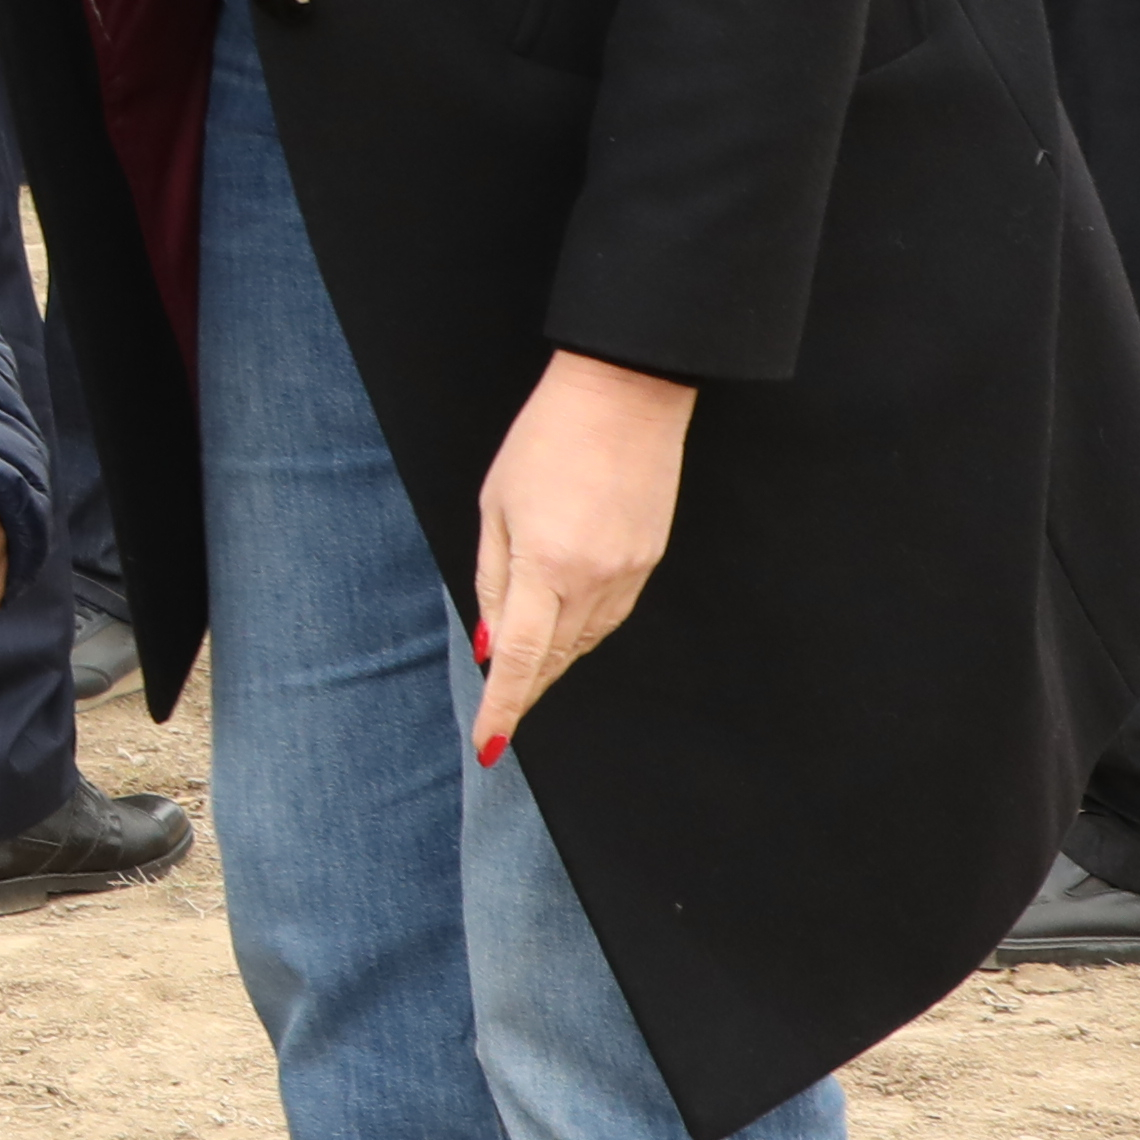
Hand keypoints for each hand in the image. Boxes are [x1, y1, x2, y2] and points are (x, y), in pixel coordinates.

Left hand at [470, 349, 697, 763]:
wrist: (626, 395)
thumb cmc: (546, 440)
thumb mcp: (495, 504)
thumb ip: (491, 576)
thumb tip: (488, 638)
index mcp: (545, 565)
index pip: (518, 657)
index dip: (502, 705)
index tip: (489, 743)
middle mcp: (592, 580)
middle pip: (553, 657)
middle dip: (524, 689)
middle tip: (499, 714)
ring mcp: (628, 572)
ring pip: (584, 641)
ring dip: (552, 660)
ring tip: (524, 672)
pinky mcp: (650, 559)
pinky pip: (611, 614)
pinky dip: (582, 630)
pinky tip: (563, 628)